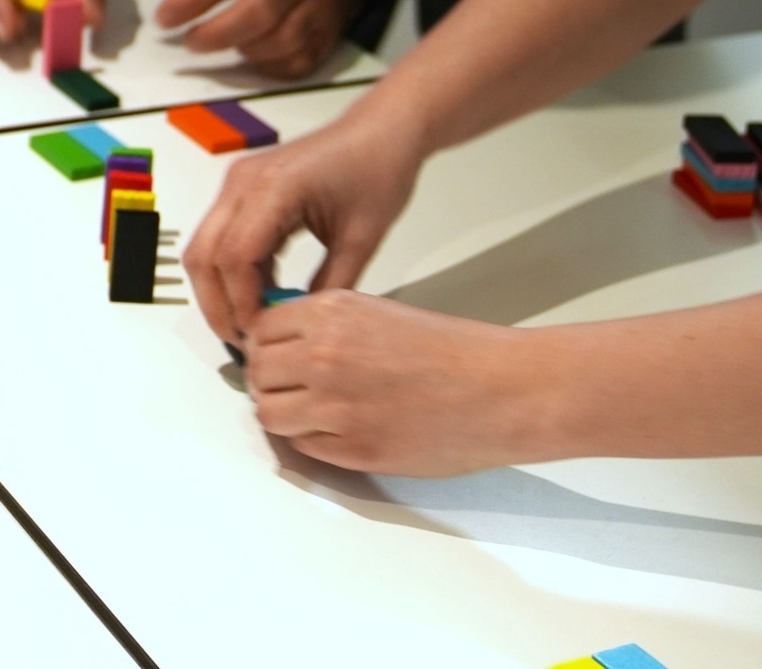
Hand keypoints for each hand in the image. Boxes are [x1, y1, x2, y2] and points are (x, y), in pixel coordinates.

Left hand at [138, 0, 355, 76]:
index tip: (163, 18)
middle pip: (257, 13)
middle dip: (215, 34)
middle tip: (188, 42)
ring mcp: (316, 5)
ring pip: (280, 41)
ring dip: (242, 49)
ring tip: (218, 43)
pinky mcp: (328, 32)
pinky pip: (298, 61)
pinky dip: (270, 66)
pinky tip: (249, 54)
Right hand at [183, 103, 423, 347]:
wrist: (381, 130)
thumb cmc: (378, 171)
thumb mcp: (362, 239)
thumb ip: (330, 286)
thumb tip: (301, 329)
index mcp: (274, 188)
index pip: (235, 257)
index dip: (241, 304)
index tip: (261, 337)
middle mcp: (242, 181)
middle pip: (204, 254)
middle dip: (217, 304)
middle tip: (244, 341)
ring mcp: (238, 183)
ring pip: (205, 247)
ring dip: (220, 289)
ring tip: (252, 324)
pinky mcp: (242, 189)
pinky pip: (223, 237)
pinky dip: (233, 272)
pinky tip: (262, 296)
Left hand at [242, 289, 549, 475]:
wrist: (503, 389)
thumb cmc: (454, 351)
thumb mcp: (377, 312)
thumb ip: (326, 326)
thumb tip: (285, 344)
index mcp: (332, 313)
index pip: (260, 329)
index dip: (265, 345)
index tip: (275, 354)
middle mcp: (324, 356)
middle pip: (258, 372)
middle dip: (269, 379)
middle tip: (289, 386)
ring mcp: (335, 406)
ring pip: (270, 413)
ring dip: (283, 413)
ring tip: (309, 411)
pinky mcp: (353, 449)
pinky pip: (303, 446)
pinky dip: (312, 441)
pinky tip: (338, 431)